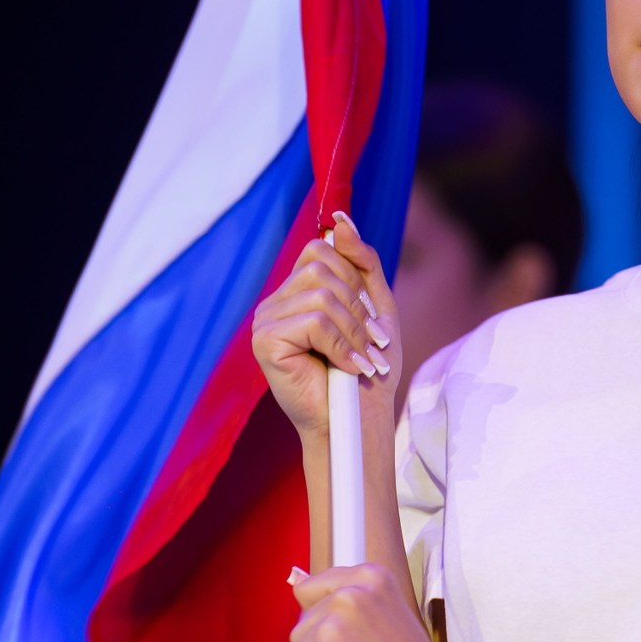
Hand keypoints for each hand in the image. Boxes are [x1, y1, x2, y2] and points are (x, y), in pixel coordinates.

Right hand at [253, 212, 401, 440]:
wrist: (358, 421)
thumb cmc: (367, 369)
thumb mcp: (375, 307)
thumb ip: (361, 262)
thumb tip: (340, 220)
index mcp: (296, 292)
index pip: (321, 250)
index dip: (353, 276)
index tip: (371, 317)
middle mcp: (275, 302)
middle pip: (322, 268)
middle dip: (358, 307)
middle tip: (373, 344)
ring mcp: (265, 321)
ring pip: (321, 295)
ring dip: (354, 331)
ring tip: (364, 360)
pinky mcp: (265, 341)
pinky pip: (312, 320)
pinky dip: (341, 345)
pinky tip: (349, 369)